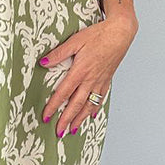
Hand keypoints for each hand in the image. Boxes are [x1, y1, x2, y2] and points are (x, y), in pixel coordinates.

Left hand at [38, 12, 137, 135]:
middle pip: (76, 104)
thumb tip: (43, 62)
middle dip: (66, 119)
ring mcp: (100, 81)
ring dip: (80, 119)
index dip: (53, 106)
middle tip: (59, 132)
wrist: (120, 33)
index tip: (46, 116)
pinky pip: (100, 98)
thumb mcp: (75, 41)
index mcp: (80, 71)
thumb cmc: (99, 35)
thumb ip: (59, 53)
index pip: (63, 93)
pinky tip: (91, 115)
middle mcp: (90, 79)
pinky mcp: (107, 79)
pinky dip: (94, 108)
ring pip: (89, 105)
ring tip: (73, 130)